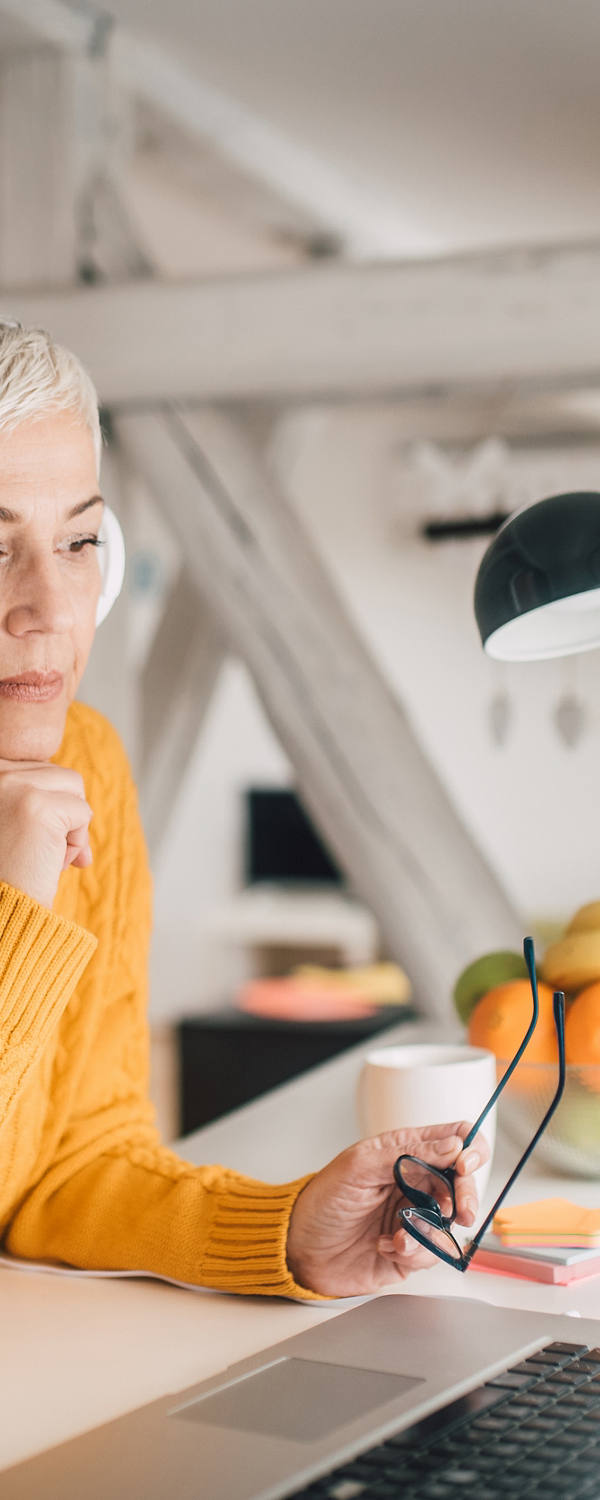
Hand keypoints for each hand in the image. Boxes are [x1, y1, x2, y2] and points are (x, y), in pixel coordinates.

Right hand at [0, 759, 92, 909]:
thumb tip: (80, 797)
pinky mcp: (38, 807)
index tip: (35, 837)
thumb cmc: (7, 873)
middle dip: (64, 814)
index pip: (39, 769)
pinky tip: (53, 862)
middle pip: (59, 775)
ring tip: (48, 854)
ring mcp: (15, 786)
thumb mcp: (13, 823)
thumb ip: (36, 799)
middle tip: (44, 851)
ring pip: (74, 786)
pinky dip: (77, 842)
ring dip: (72, 824)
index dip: (51, 804)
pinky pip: (83, 812)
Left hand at [286, 1121, 488, 1296]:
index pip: (454, 1141)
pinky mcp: (411, 1252)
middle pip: (462, 1184)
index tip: (463, 1165)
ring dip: (429, 1229)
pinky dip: (411, 1250)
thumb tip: (452, 1145)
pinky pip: (431, 1253)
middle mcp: (416, 1184)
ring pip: (450, 1222)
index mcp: (406, 1154)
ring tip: (400, 1234)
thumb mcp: (359, 1166)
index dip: (469, 1149)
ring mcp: (415, 1218)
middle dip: (465, 1197)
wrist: (298, 1248)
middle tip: (459, 1211)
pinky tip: (385, 1245)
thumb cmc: (322, 1200)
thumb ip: (407, 1153)